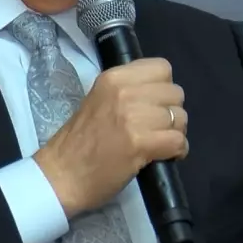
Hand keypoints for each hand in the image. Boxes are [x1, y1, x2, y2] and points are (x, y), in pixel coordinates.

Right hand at [33, 57, 187, 218]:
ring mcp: (133, 117)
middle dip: (172, 112)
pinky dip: (177, 151)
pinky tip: (164, 157)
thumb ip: (127, 91)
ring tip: (160, 144)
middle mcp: (125, 91)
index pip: (162, 68)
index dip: (163, 88)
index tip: (154, 104)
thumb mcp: (99, 99)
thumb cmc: (79, 141)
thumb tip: (159, 95)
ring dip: (175, 133)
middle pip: (175, 93)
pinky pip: (178, 141)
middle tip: (158, 128)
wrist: (62, 175)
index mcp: (113, 77)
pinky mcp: (140, 143)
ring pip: (180, 117)